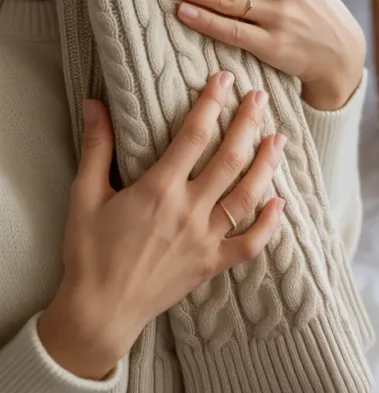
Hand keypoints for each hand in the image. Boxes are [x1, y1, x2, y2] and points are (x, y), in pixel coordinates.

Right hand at [38, 73, 284, 380]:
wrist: (99, 313)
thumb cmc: (88, 253)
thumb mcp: (84, 195)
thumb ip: (96, 147)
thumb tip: (94, 103)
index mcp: (159, 190)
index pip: (195, 135)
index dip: (212, 102)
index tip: (224, 79)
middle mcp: (189, 211)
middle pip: (230, 158)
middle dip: (248, 123)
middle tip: (260, 98)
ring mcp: (204, 240)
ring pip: (247, 196)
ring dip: (266, 165)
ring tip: (278, 139)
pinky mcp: (211, 265)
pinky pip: (250, 244)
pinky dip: (269, 224)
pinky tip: (280, 202)